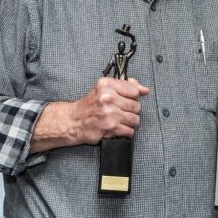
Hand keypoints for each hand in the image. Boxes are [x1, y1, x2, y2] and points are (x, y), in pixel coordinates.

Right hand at [32, 77, 148, 151]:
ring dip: (129, 122)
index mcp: (106, 85)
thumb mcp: (104, 89)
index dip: (134, 97)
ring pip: (135, 119)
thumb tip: (144, 89)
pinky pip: (129, 131)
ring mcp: (109, 113)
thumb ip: (125, 86)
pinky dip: (126, 132)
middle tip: (121, 112)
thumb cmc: (89, 106)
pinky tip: (117, 128)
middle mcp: (108, 98)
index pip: (134, 90)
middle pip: (136, 106)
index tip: (128, 100)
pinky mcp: (110, 127)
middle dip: (131, 111)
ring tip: (119, 120)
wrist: (73, 121)